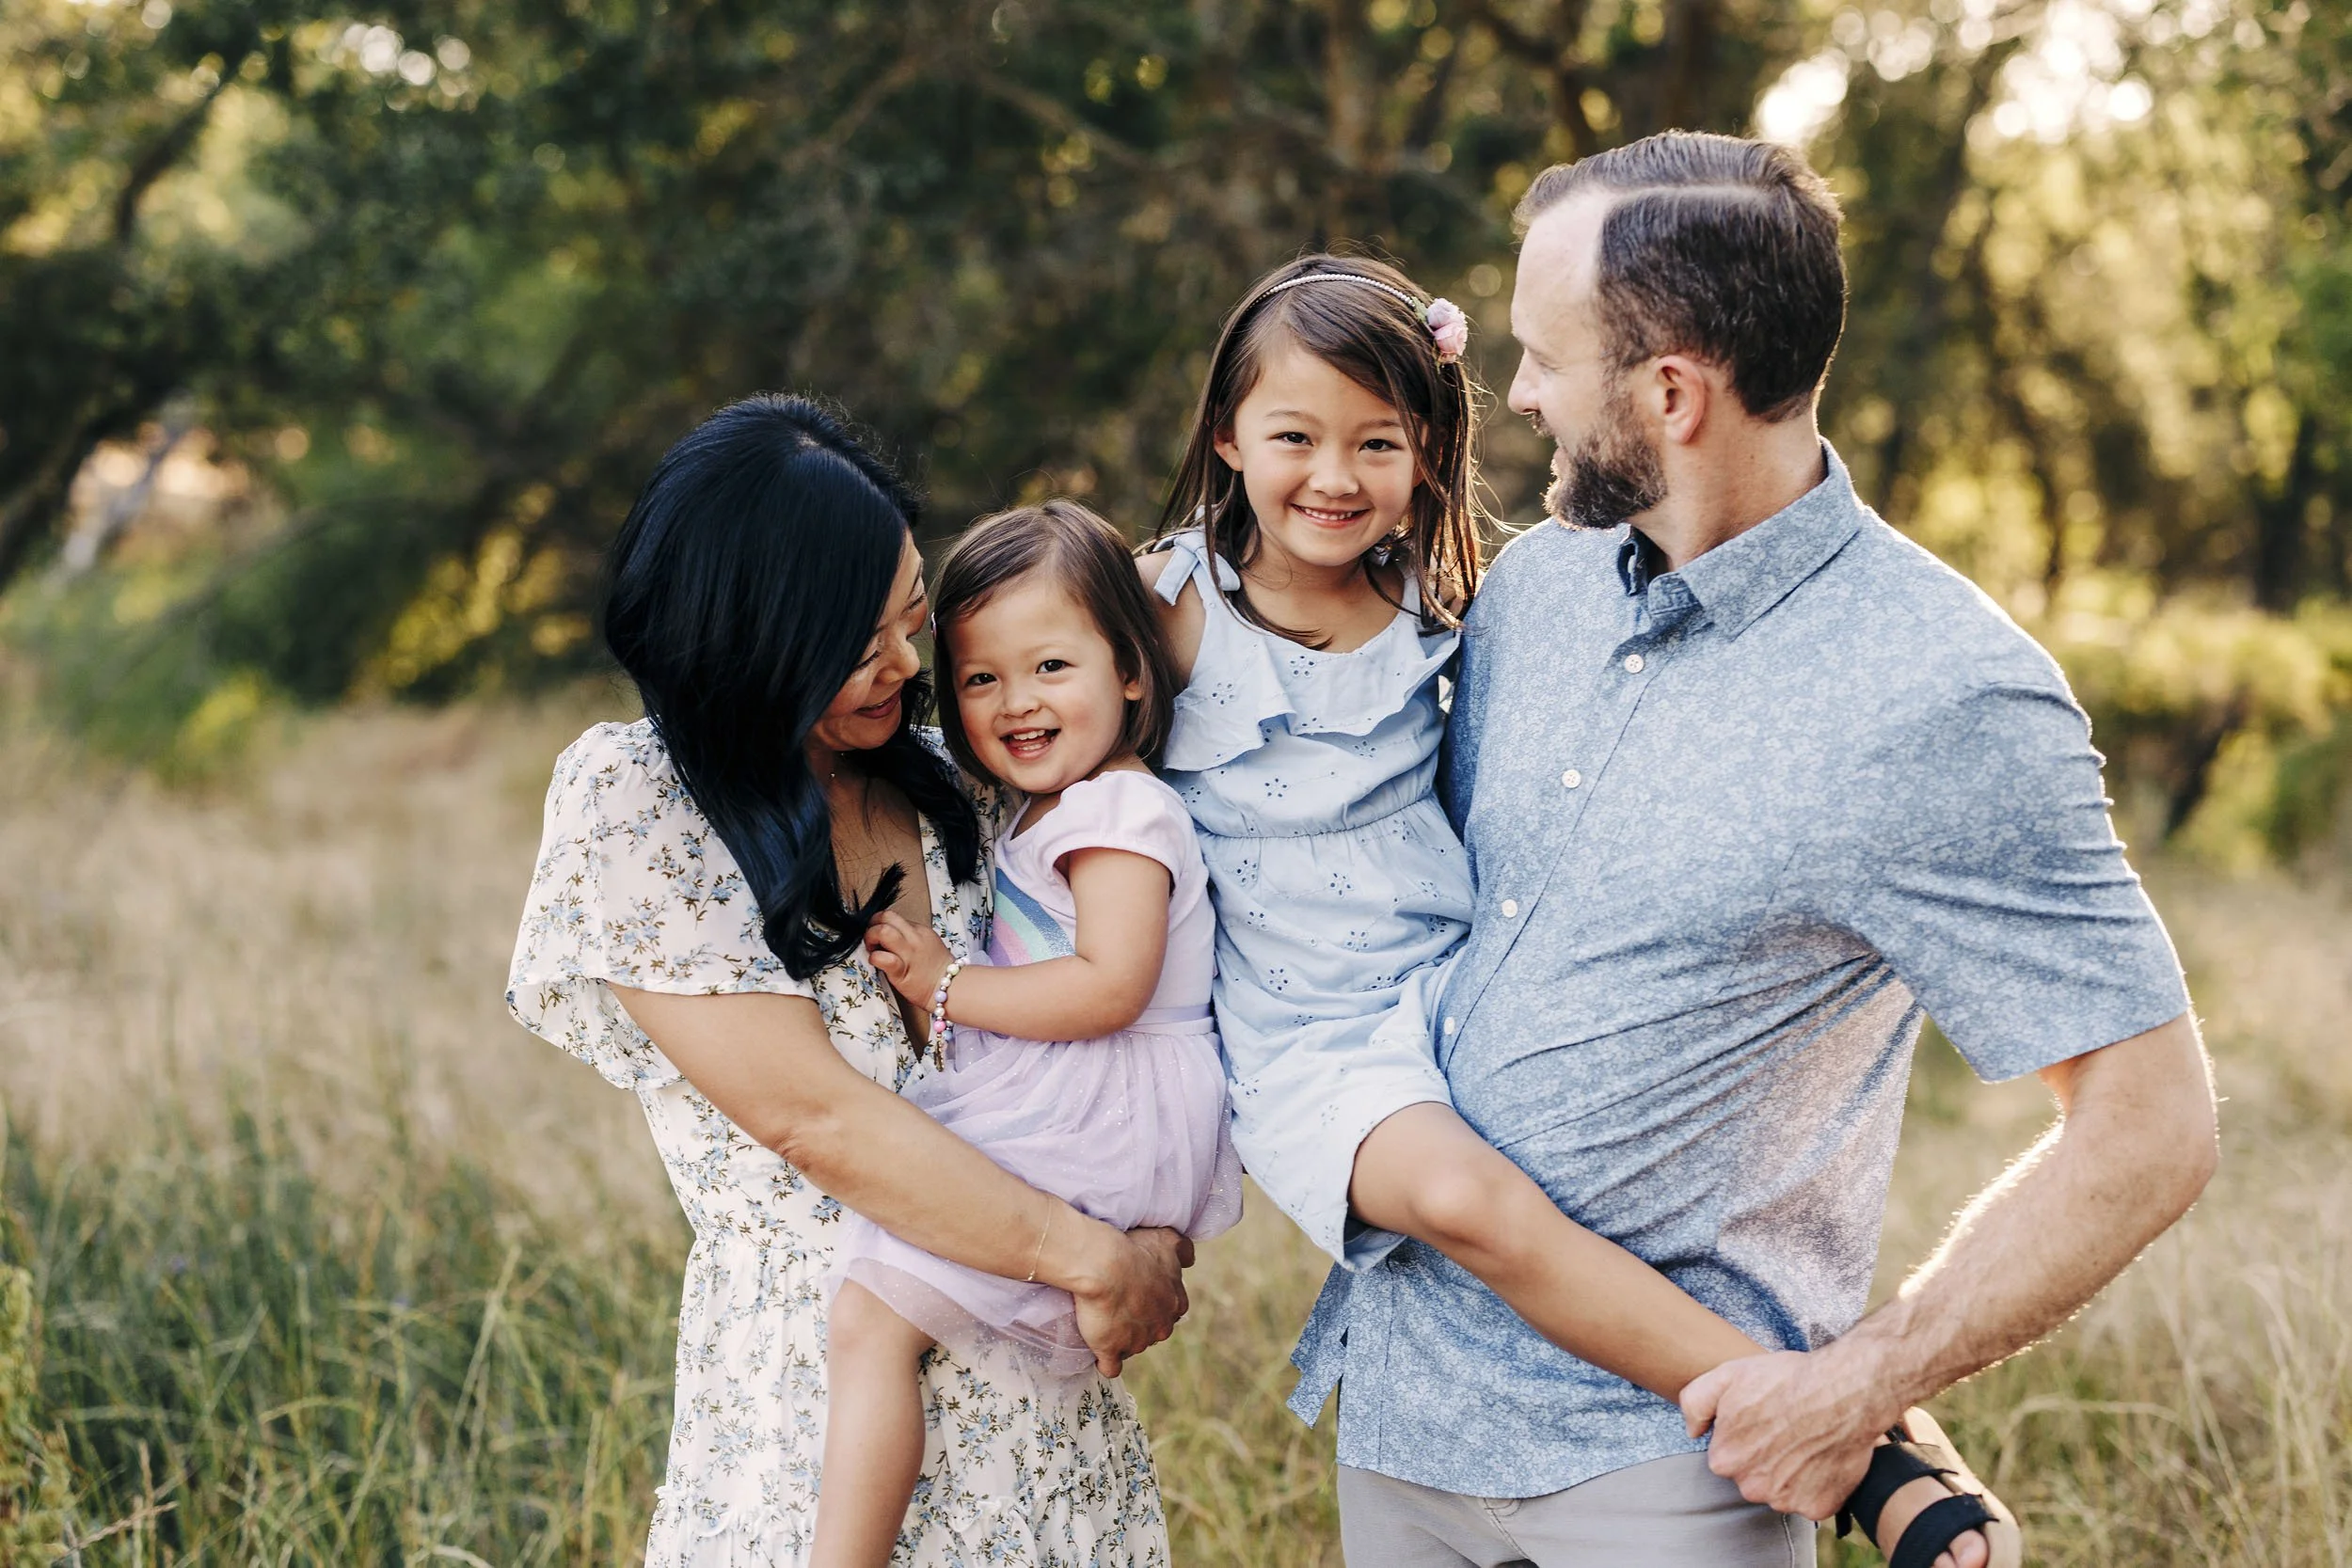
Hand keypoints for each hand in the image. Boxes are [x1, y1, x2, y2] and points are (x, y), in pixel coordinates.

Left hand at [863, 910, 951, 1004]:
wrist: (950, 989)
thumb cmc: (937, 970)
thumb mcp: (928, 944)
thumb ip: (910, 936)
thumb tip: (890, 934)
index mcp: (920, 930)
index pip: (893, 916)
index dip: (880, 923)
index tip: (877, 933)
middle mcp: (914, 938)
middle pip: (886, 916)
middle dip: (872, 925)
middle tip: (871, 939)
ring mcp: (908, 953)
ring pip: (883, 931)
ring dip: (870, 937)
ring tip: (871, 948)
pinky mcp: (901, 970)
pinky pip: (882, 957)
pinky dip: (874, 958)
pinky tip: (876, 962)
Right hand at [1068, 1224, 1193, 1377]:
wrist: (1105, 1265)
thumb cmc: (1135, 1250)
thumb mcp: (1166, 1240)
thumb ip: (1182, 1250)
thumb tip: (1189, 1260)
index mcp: (1175, 1304)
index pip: (1168, 1312)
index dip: (1152, 1304)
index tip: (1137, 1294)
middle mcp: (1161, 1328)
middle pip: (1151, 1332)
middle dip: (1138, 1323)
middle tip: (1119, 1305)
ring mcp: (1136, 1342)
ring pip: (1130, 1347)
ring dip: (1120, 1339)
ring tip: (1103, 1320)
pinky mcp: (1112, 1351)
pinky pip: (1110, 1366)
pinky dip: (1105, 1360)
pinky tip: (1098, 1351)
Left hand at [1678, 1346, 1897, 1519]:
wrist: (1846, 1391)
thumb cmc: (1788, 1379)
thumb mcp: (1728, 1374)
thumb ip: (1695, 1402)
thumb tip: (1692, 1431)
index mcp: (1725, 1459)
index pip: (1727, 1456)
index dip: (1745, 1436)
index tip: (1764, 1420)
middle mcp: (1751, 1487)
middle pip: (1753, 1477)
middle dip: (1765, 1459)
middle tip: (1786, 1430)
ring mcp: (1785, 1501)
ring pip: (1781, 1491)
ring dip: (1791, 1474)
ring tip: (1807, 1441)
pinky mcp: (1817, 1507)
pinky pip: (1812, 1501)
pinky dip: (1817, 1486)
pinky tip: (1823, 1458)